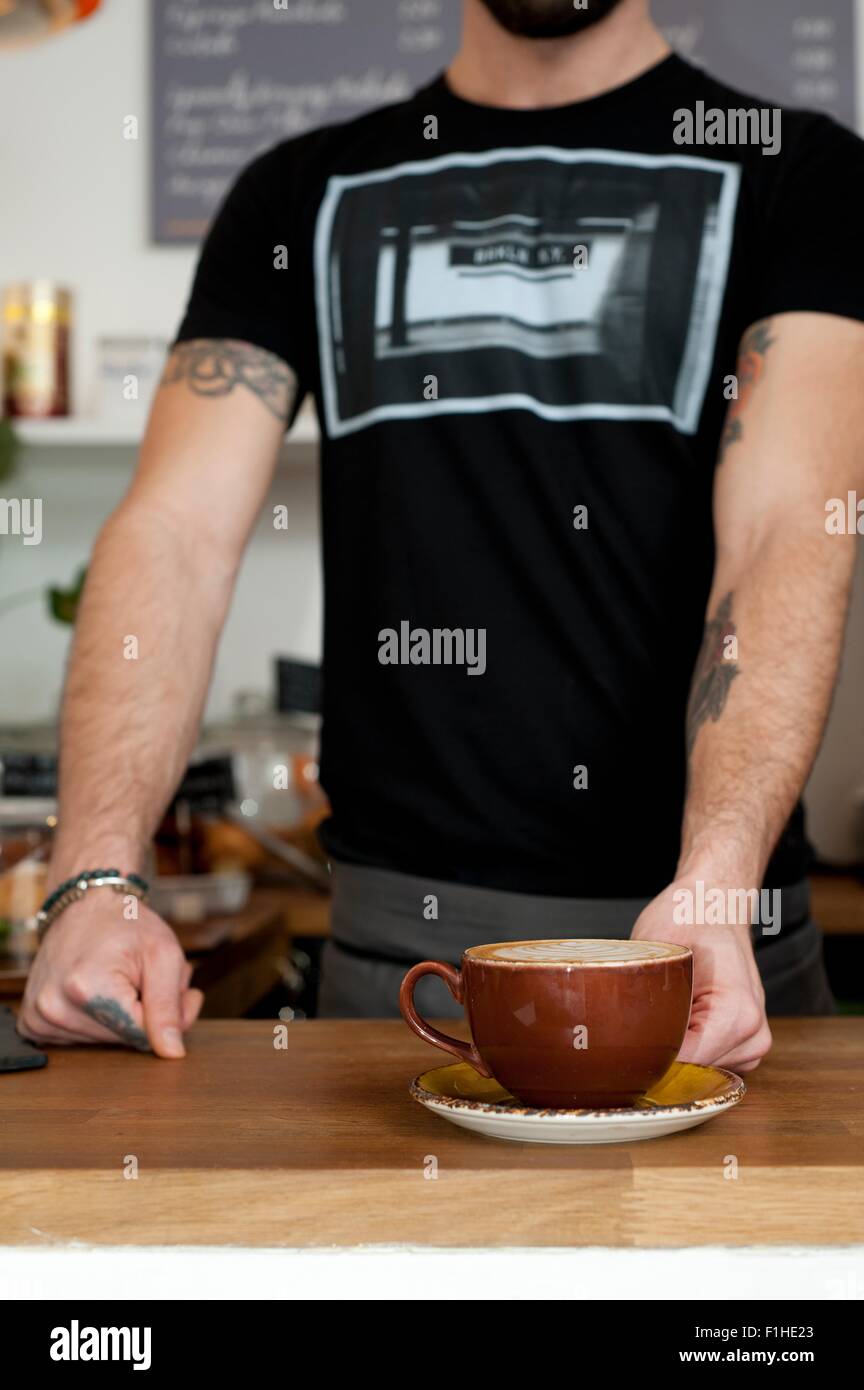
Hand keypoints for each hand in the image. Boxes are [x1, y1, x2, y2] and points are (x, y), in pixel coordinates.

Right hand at [18, 894, 202, 1056]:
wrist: (86, 906)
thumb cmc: (128, 925)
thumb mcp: (164, 954)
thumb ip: (170, 1006)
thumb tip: (172, 1053)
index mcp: (87, 988)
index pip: (143, 1036)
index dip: (169, 1017)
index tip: (177, 991)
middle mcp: (54, 1007)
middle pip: (123, 1041)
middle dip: (145, 1016)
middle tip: (145, 979)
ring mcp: (39, 1017)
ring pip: (105, 1043)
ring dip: (122, 1018)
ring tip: (121, 981)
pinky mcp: (33, 1023)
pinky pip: (81, 1041)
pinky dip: (98, 1022)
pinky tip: (98, 993)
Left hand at [631, 874, 771, 1072]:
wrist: (715, 901)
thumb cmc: (688, 915)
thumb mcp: (658, 952)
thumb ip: (646, 1000)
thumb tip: (622, 1042)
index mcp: (738, 1014)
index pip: (684, 1062)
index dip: (648, 1056)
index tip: (620, 1046)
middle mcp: (753, 1034)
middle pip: (693, 1072)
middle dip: (659, 1054)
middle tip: (630, 1024)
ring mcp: (752, 1043)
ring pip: (698, 1071)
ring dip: (673, 1050)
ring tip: (658, 1011)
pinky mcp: (742, 1044)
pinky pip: (706, 1062)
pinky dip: (685, 1047)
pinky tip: (673, 1018)